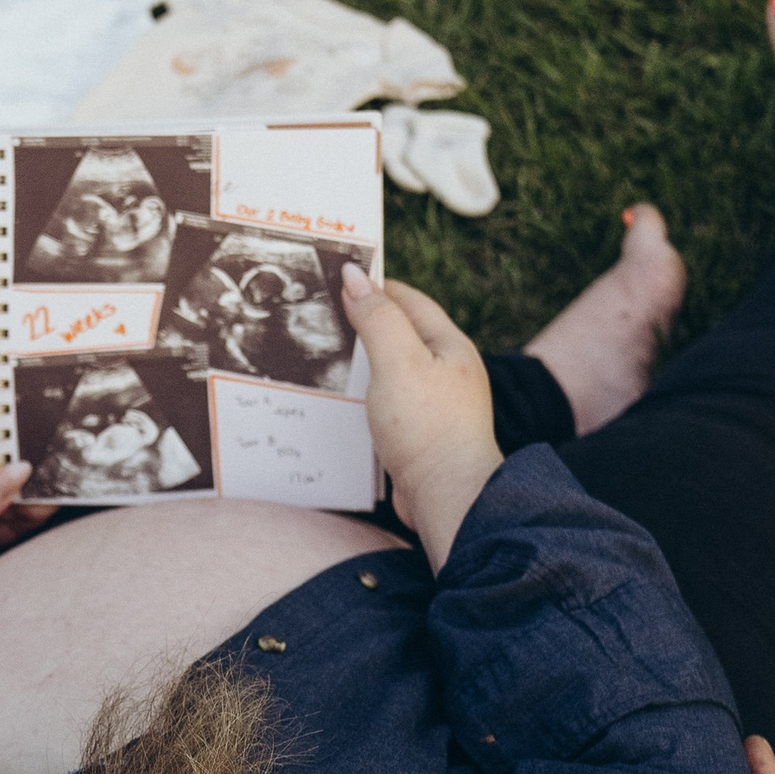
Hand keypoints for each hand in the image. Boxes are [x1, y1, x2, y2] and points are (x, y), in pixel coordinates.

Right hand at [343, 279, 502, 569]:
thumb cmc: (429, 428)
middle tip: (324, 314)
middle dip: (365, 323)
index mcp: (450, 346)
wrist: (448, 496)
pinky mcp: (421, 435)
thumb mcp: (398, 362)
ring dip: (362, 364)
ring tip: (325, 357)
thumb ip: (377, 318)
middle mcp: (447, 372)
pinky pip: (388, 405)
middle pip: (401, 334)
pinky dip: (364, 398)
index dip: (375, 286)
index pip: (409, 300)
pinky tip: (342, 405)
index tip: (340, 278)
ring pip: (392, 372)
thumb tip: (355, 276)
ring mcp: (436, 405)